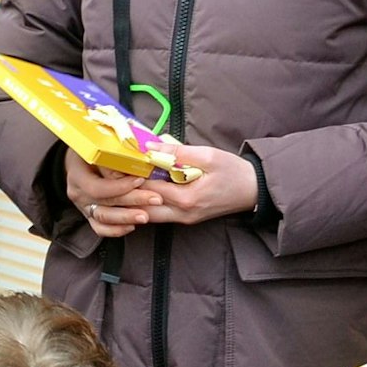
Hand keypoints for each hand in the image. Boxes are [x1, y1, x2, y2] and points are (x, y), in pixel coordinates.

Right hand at [65, 148, 148, 237]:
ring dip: (126, 218)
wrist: (77, 162)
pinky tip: (132, 226)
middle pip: (104, 203)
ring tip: (145, 216)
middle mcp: (78, 194)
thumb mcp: (98, 147)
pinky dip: (116, 230)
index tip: (140, 180)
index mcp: (77, 175)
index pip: (98, 187)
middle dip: (132, 201)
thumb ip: (112, 158)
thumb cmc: (90, 150)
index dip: (120, 186)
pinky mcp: (90, 215)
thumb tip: (133, 167)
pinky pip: (100, 228)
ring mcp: (83, 207)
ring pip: (103, 218)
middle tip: (154, 198)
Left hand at [124, 143, 257, 226]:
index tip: (115, 163)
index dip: (129, 176)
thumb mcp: (208, 156)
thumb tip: (150, 147)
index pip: (147, 189)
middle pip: (141, 207)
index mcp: (186, 199)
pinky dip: (146, 203)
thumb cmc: (233, 171)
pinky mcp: (186, 219)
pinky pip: (159, 214)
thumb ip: (178, 153)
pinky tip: (138, 188)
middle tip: (111, 174)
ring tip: (121, 181)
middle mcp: (181, 214)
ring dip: (134, 199)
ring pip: (147, 215)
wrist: (255, 190)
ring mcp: (183, 219)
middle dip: (125, 192)